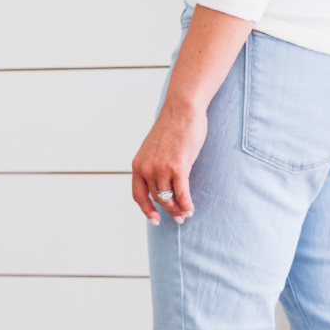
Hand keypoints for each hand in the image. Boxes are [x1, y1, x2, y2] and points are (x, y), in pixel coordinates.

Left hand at [132, 96, 204, 224]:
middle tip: (178, 218)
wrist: (181, 111)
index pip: (138, 195)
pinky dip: (186, 204)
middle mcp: (147, 169)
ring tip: (185, 214)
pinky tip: (191, 209)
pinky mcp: (178, 168)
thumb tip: (162, 182)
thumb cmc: (172, 127)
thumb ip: (154, 164)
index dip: (146, 209)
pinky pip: (182, 194)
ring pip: (168, 198)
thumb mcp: (154, 148)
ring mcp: (162, 169)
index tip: (154, 219)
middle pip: (156, 198)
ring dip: (178, 210)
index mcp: (138, 164)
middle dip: (168, 210)